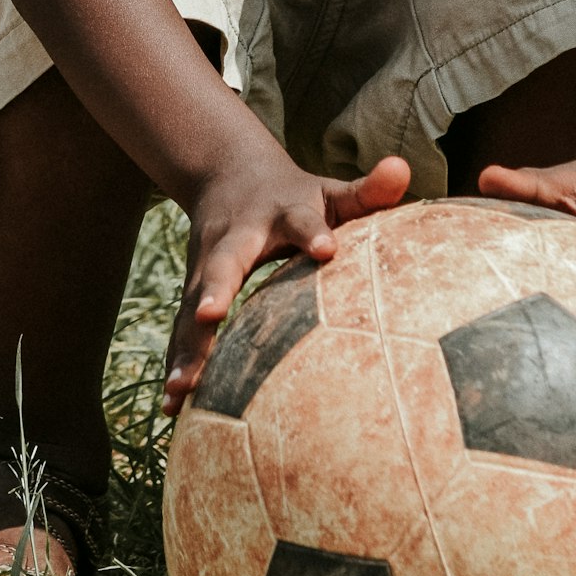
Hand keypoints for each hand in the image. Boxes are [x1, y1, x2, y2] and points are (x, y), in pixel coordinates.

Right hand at [164, 153, 409, 413]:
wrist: (227, 175)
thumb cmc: (297, 197)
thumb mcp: (331, 191)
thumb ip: (369, 190)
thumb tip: (403, 167)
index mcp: (281, 214)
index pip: (301, 221)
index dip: (313, 234)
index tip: (328, 250)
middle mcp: (236, 239)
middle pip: (224, 263)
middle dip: (216, 288)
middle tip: (210, 315)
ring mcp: (207, 266)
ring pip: (192, 306)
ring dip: (187, 346)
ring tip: (180, 389)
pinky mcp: (193, 293)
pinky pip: (183, 332)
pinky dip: (178, 364)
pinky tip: (172, 408)